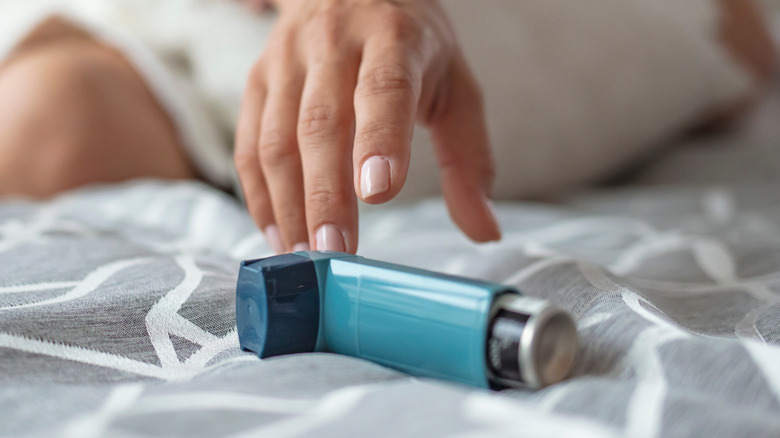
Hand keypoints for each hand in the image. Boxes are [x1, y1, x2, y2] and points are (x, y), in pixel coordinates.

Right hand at [234, 0, 500, 253]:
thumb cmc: (410, 46)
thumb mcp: (455, 88)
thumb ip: (468, 160)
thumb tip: (484, 231)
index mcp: (394, 39)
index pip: (384, 88)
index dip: (380, 139)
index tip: (378, 191)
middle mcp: (334, 43)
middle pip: (322, 124)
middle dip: (325, 193)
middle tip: (334, 250)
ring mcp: (288, 61)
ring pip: (277, 139)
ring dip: (288, 204)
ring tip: (304, 255)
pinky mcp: (258, 80)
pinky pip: (248, 144)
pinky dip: (259, 195)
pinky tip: (278, 232)